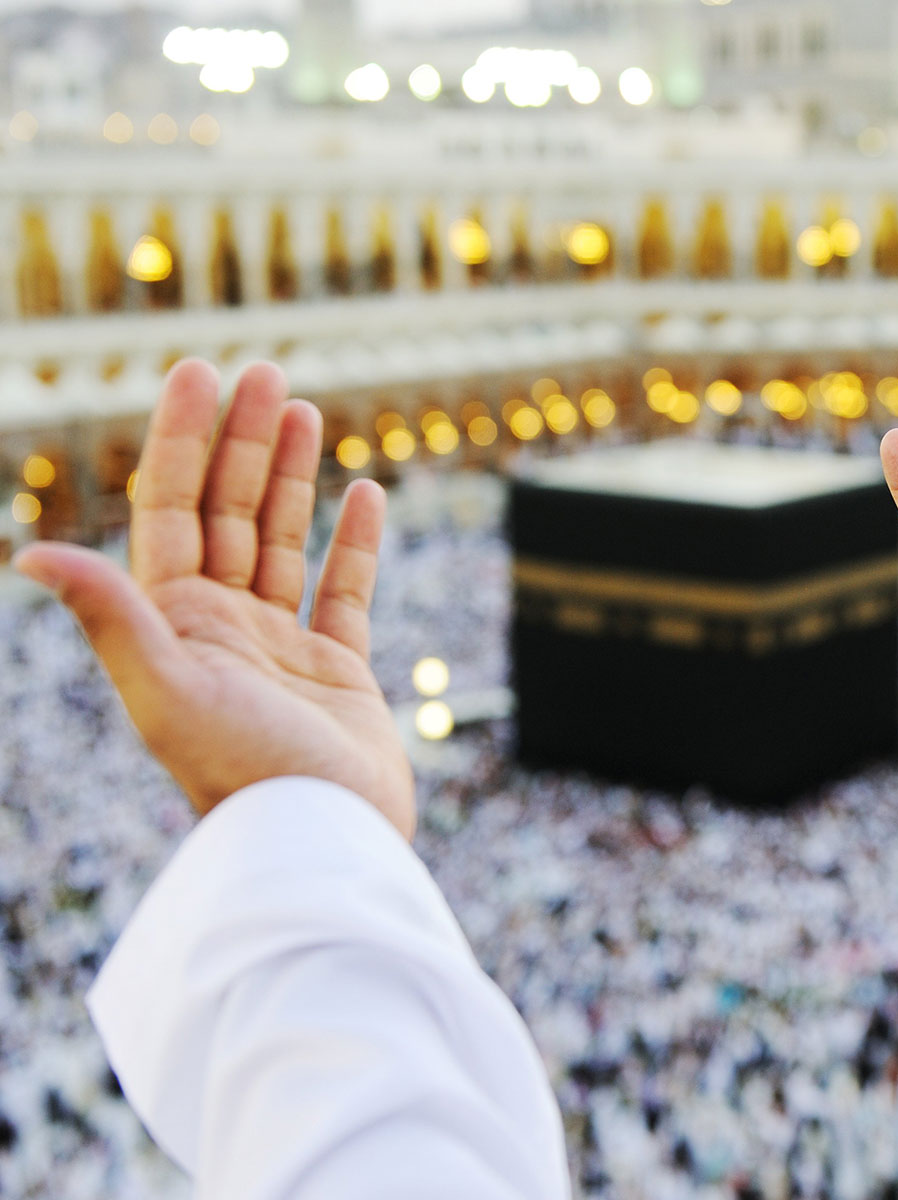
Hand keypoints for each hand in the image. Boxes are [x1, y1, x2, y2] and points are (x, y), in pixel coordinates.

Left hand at [14, 361, 415, 838]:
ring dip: (291, 475)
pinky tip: (366, 492)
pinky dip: (356, 540)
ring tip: (306, 410)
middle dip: (244, 441)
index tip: (203, 374)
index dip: (185, 440)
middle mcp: (222, 626)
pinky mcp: (338, 671)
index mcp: (175, 623)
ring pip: (283, 539)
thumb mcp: (168, 690)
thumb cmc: (243, 774)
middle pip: (229, 512)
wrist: (322, 842)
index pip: (174, 510)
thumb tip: (31, 553)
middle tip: (265, 373)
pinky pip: (346, 590)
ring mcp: (281, 646)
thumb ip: (113, 617)